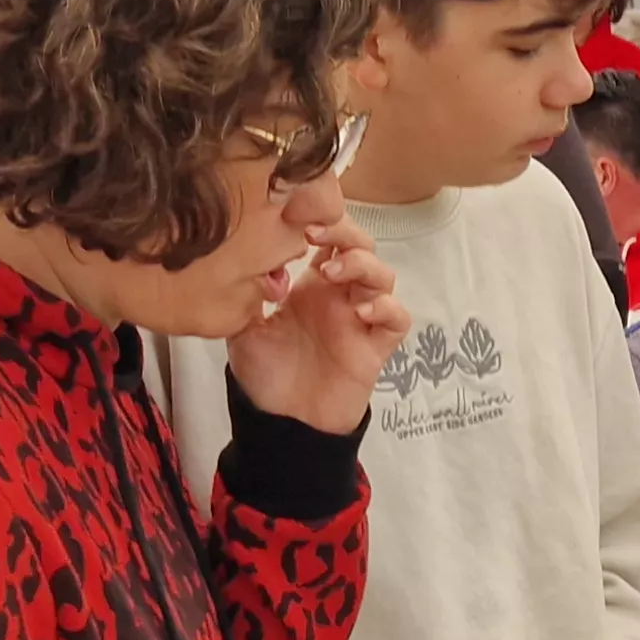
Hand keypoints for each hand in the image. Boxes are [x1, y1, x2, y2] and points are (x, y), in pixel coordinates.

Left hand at [225, 217, 410, 435]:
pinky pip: (397, 319)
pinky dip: (386, 308)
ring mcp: (361, 319)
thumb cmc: (265, 375)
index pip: (329, 237)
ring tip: (331, 274)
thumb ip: (249, 294)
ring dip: (362, 266)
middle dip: (344, 232)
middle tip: (314, 235)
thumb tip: (258, 262)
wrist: (282, 423)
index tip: (296, 216)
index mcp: (310, 284)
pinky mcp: (375, 347)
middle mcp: (339, 296)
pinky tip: (360, 312)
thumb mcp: (242, 327)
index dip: (322, 220)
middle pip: (361, 246)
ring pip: (383, 276)